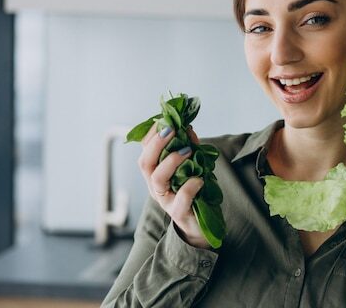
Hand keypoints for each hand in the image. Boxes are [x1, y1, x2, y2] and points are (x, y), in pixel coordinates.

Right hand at [137, 123, 209, 247]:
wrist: (201, 225)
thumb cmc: (193, 193)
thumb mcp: (190, 167)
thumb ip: (189, 148)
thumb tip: (189, 128)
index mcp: (155, 173)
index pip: (145, 151)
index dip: (150, 135)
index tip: (163, 121)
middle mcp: (155, 186)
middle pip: (145, 163)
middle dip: (156, 144)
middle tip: (172, 130)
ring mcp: (165, 200)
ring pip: (157, 179)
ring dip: (171, 161)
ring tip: (188, 150)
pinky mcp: (179, 212)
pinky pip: (180, 199)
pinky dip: (190, 186)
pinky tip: (199, 179)